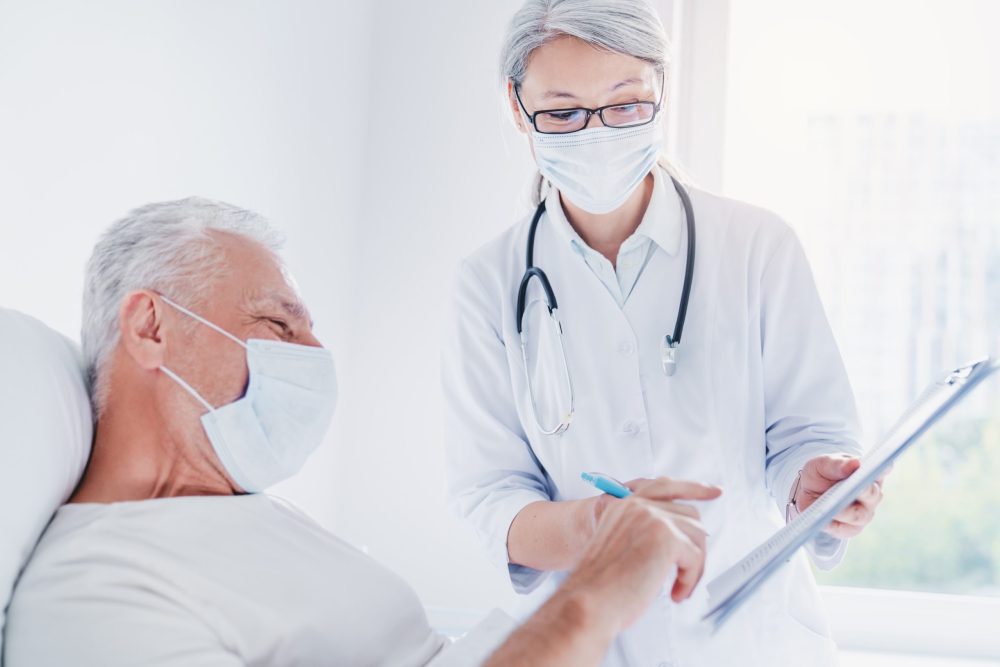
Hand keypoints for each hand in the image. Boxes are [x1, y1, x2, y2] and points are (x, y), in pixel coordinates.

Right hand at [569, 479, 721, 631]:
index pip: (664, 486)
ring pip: (697, 535)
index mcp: (624, 505)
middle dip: (696, 544)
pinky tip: (675, 593)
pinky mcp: (666, 536)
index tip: (714, 490)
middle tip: (690, 571)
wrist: (590, 601)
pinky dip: (690, 580)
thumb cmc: (602, 586)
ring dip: (693, 566)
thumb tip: (682, 536)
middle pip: (689, 513)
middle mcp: (637, 506)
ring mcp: (652, 518)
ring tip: (678, 586)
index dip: (693, 487)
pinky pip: (695, 556)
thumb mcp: (620, 546)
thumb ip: (644, 530)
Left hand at [793, 454, 888, 538]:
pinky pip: (844, 529)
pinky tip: (824, 519)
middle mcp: (872, 495)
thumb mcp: (822, 464)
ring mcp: (864, 513)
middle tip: (855, 487)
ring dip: (844, 510)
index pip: (883, 470)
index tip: (882, 467)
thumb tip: (856, 463)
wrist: (807, 494)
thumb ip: (837, 463)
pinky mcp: (852, 529)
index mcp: (870, 473)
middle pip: (873, 494)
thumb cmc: (820, 475)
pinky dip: (833, 524)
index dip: (883, 470)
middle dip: (863, 491)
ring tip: (831, 505)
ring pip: (859, 515)